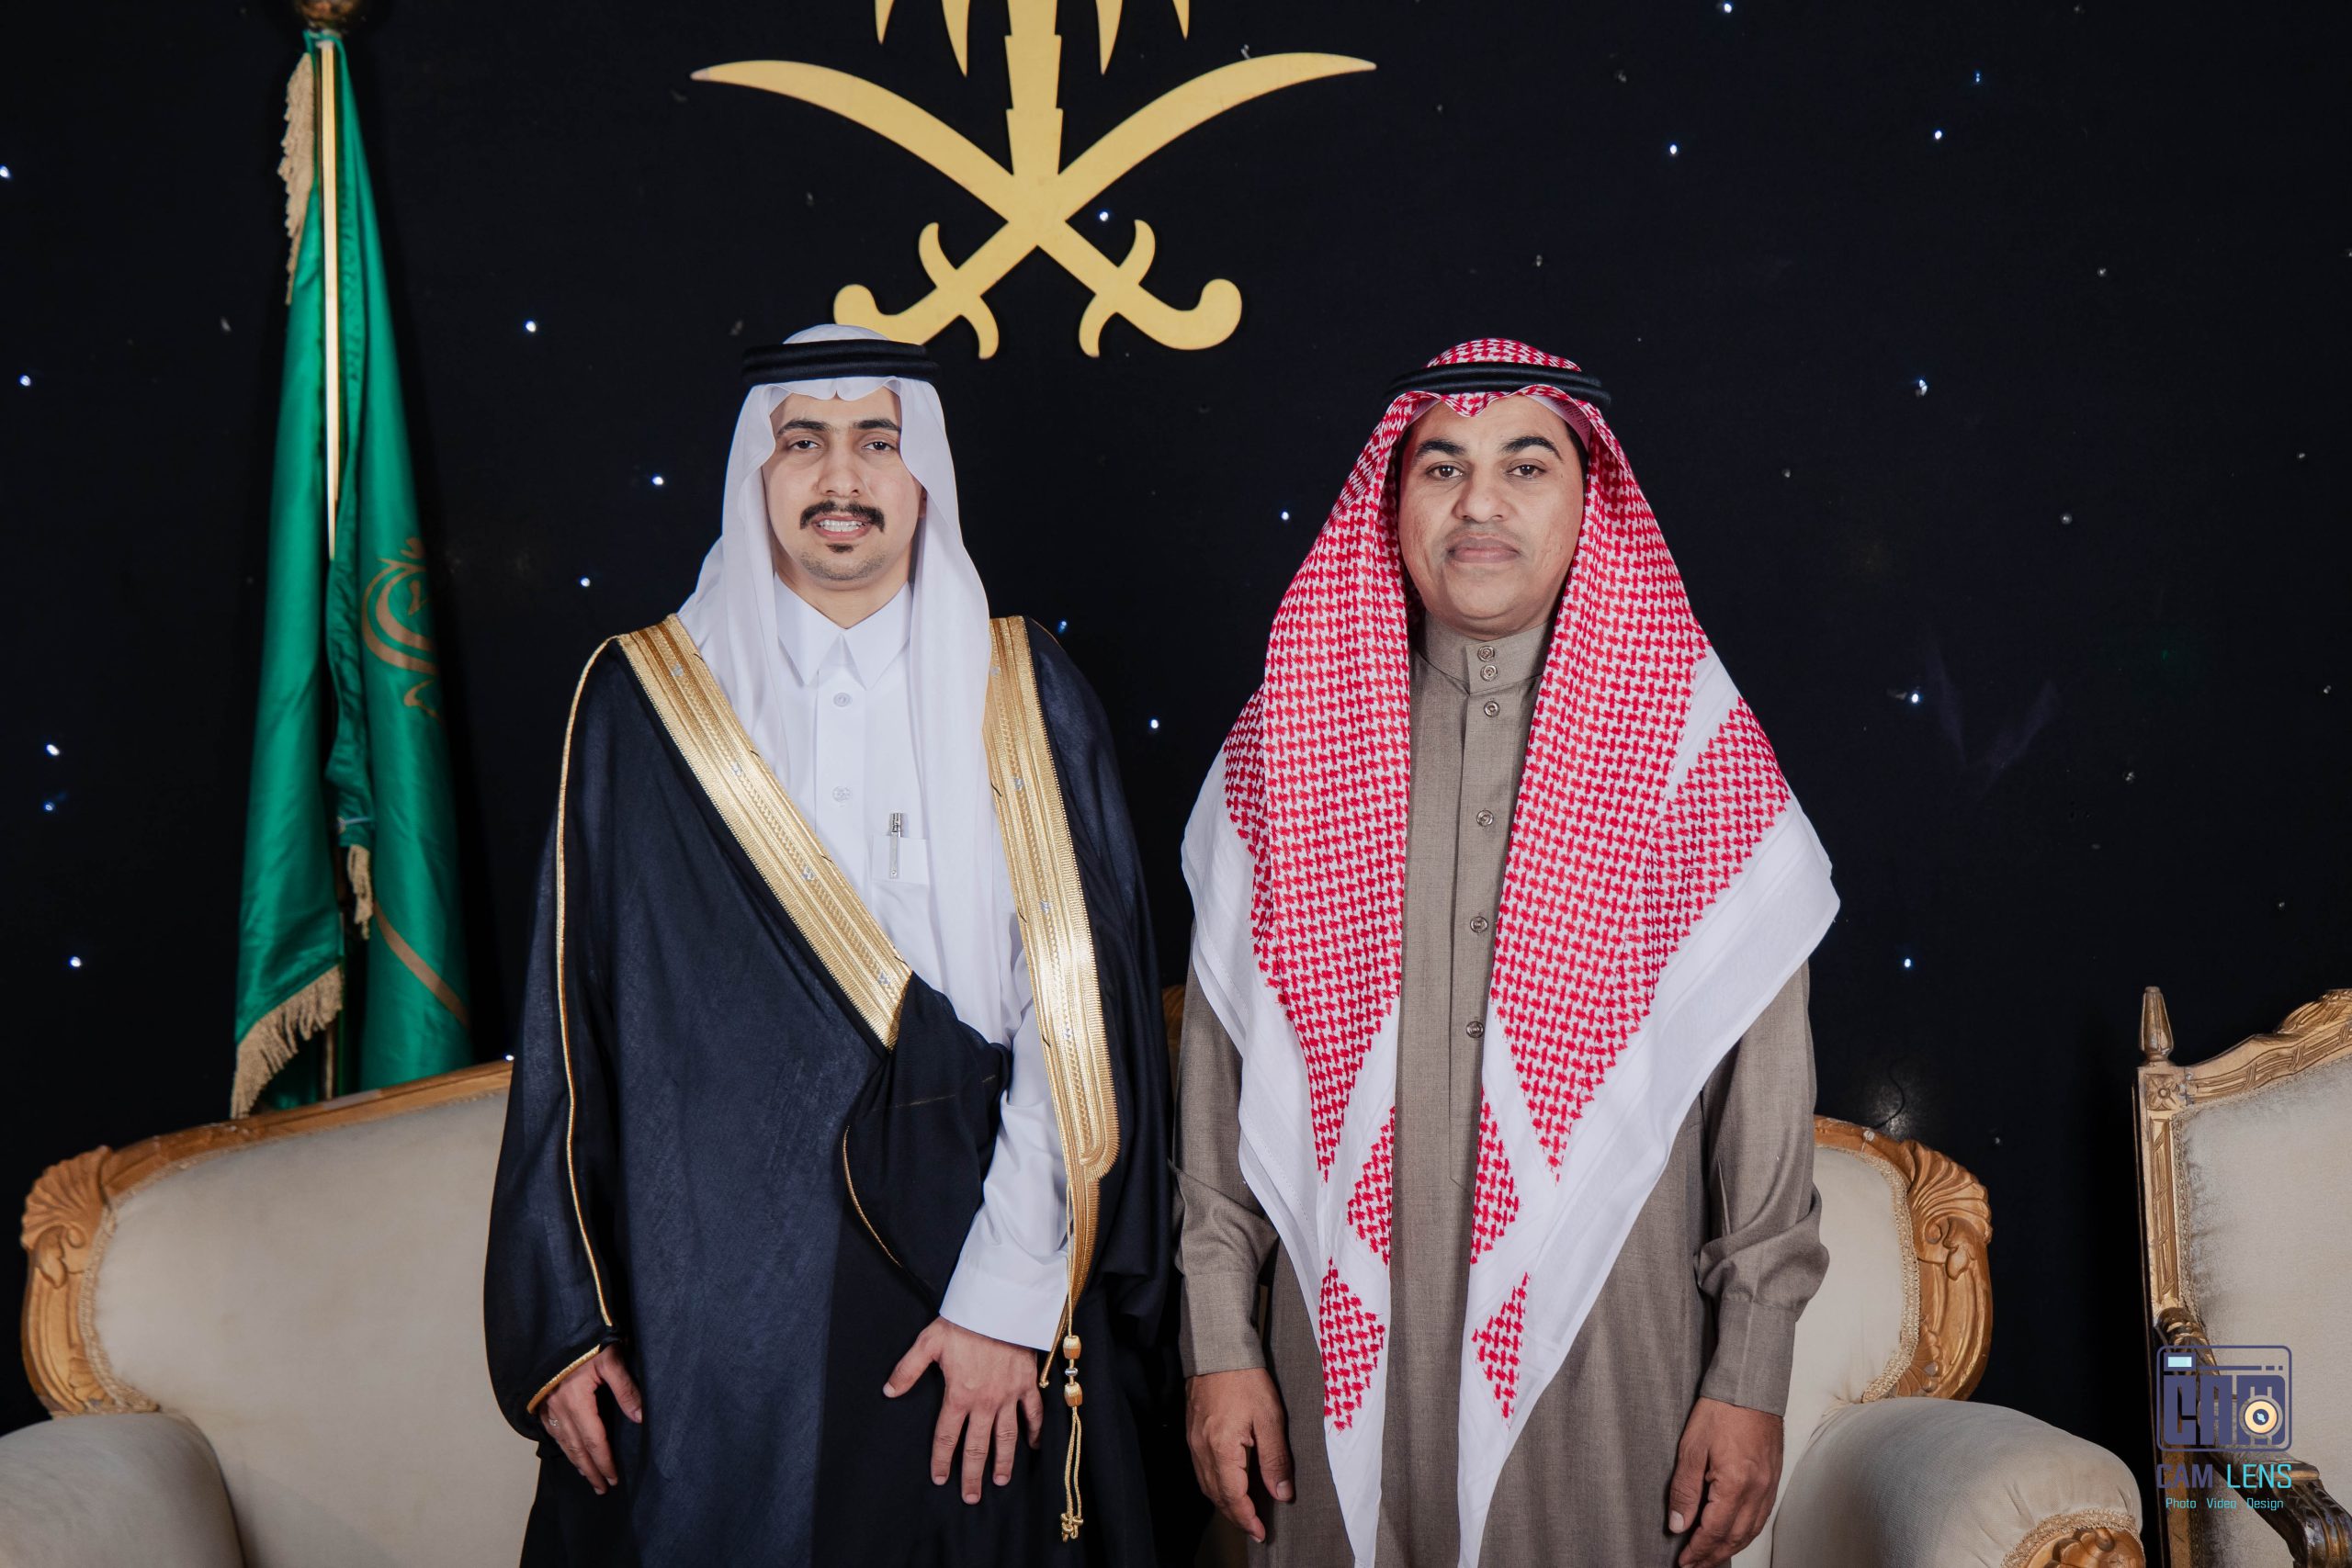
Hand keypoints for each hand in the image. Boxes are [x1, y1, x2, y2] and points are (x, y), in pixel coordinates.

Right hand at [539, 1346, 642, 1495]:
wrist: (554, 1324)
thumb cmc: (585, 1340)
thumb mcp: (610, 1358)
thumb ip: (626, 1388)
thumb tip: (640, 1417)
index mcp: (576, 1400)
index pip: (593, 1440)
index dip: (604, 1461)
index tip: (614, 1477)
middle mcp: (557, 1408)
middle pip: (576, 1448)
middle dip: (591, 1470)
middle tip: (603, 1487)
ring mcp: (546, 1406)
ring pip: (562, 1442)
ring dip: (576, 1462)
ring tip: (589, 1476)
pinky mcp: (540, 1401)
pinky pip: (552, 1431)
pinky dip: (563, 1446)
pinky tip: (570, 1451)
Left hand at [884, 1317, 1044, 1503]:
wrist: (1001, 1306)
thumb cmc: (964, 1322)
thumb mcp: (928, 1342)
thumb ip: (907, 1369)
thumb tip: (889, 1391)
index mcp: (959, 1395)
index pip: (946, 1437)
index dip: (941, 1460)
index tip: (939, 1478)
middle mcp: (985, 1402)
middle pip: (977, 1446)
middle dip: (972, 1475)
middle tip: (971, 1497)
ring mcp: (1009, 1395)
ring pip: (1006, 1437)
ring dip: (1003, 1461)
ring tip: (1000, 1481)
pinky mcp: (1027, 1384)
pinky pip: (1033, 1413)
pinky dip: (1036, 1431)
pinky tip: (1035, 1446)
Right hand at [1185, 1368, 1293, 1543]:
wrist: (1217, 1348)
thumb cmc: (1245, 1378)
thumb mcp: (1270, 1418)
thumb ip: (1275, 1459)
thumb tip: (1281, 1493)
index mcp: (1221, 1449)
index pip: (1233, 1497)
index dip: (1247, 1519)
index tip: (1261, 1532)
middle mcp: (1202, 1449)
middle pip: (1217, 1496)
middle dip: (1236, 1516)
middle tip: (1255, 1527)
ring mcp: (1193, 1441)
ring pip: (1206, 1485)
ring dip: (1225, 1502)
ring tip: (1244, 1510)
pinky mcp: (1192, 1432)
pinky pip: (1201, 1469)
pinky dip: (1215, 1485)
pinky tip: (1228, 1483)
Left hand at [1666, 1395, 1781, 1566]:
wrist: (1751, 1387)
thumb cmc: (1721, 1411)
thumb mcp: (1691, 1448)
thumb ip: (1684, 1490)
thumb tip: (1678, 1525)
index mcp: (1736, 1485)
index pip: (1714, 1531)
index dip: (1697, 1550)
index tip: (1683, 1562)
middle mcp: (1757, 1491)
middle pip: (1734, 1537)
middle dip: (1712, 1555)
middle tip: (1694, 1565)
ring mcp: (1769, 1487)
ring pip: (1750, 1531)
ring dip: (1729, 1548)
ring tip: (1710, 1556)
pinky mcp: (1773, 1480)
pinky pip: (1761, 1517)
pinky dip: (1746, 1533)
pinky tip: (1734, 1534)